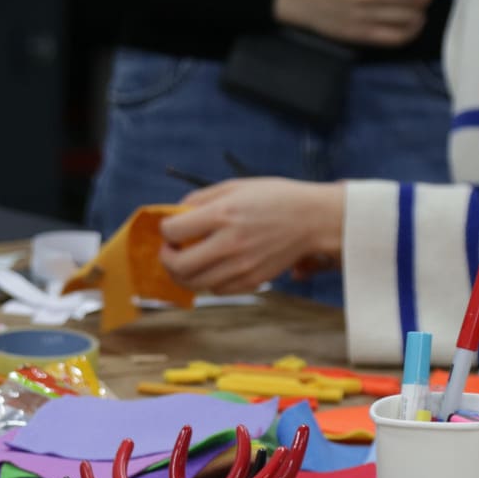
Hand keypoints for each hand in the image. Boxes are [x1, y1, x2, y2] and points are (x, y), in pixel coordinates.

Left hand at [159, 178, 345, 293]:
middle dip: (166, 258)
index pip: (173, 231)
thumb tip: (173, 215)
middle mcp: (230, 243)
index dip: (165, 230)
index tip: (171, 229)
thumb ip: (200, 199)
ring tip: (187, 261)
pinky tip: (211, 268)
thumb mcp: (236, 187)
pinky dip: (206, 282)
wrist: (313, 219)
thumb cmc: (275, 199)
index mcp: (223, 214)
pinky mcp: (251, 281)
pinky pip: (215, 290)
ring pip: (193, 284)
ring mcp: (241, 266)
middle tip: (171, 250)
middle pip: (178, 265)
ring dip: (181, 275)